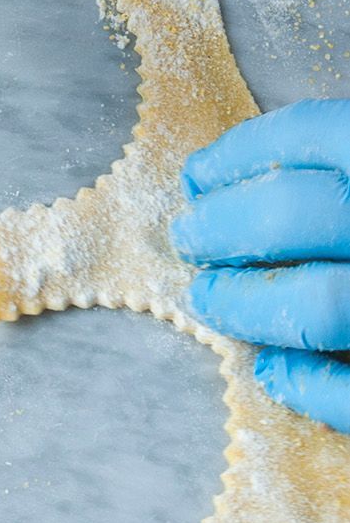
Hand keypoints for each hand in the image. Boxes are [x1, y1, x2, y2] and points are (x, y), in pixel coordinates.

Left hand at [174, 102, 349, 428]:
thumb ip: (336, 178)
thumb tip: (241, 188)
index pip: (320, 136)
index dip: (245, 154)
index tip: (198, 177)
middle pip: (299, 212)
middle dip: (225, 226)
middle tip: (188, 239)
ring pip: (322, 305)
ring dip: (248, 304)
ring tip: (209, 301)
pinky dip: (307, 386)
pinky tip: (270, 374)